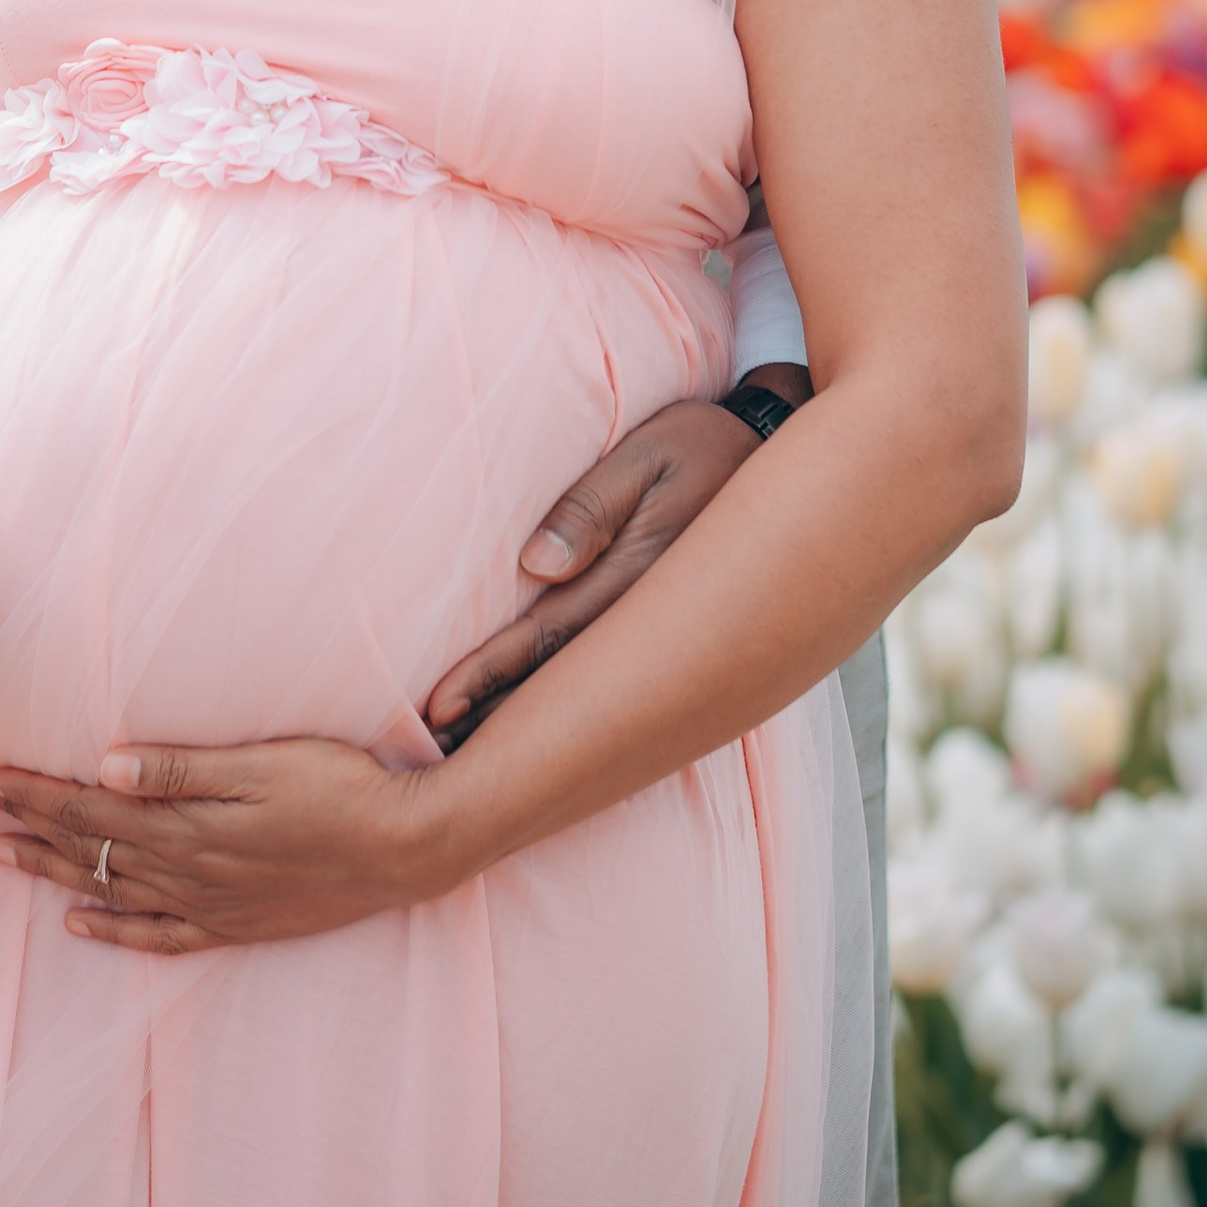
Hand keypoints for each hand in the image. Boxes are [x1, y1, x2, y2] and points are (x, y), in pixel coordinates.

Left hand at [0, 738, 445, 954]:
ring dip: (55, 871)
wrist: (404, 850)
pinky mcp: (235, 925)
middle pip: (92, 847)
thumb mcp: (264, 764)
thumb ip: (183, 769)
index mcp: (189, 825)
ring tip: (6, 854)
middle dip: (32, 822)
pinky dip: (115, 930)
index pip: (91, 807)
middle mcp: (189, 871)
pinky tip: (81, 925)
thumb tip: (105, 766)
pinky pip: (158, 936)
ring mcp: (211, 905)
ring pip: (113, 889)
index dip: (36, 791)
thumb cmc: (341, 789)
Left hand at [420, 395, 763, 747]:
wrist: (775, 464)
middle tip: (431, 758)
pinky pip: (604, 678)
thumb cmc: (700, 447)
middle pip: (556, 684)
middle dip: (492, 720)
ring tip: (463, 756)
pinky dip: (560, 707)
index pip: (545, 638)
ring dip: (522, 724)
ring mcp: (659, 636)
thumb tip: (534, 565)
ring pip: (578, 691)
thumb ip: (591, 508)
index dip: (488, 676)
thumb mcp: (648, 457)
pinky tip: (531, 732)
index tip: (436, 709)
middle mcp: (645, 622)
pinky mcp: (666, 636)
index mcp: (634, 577)